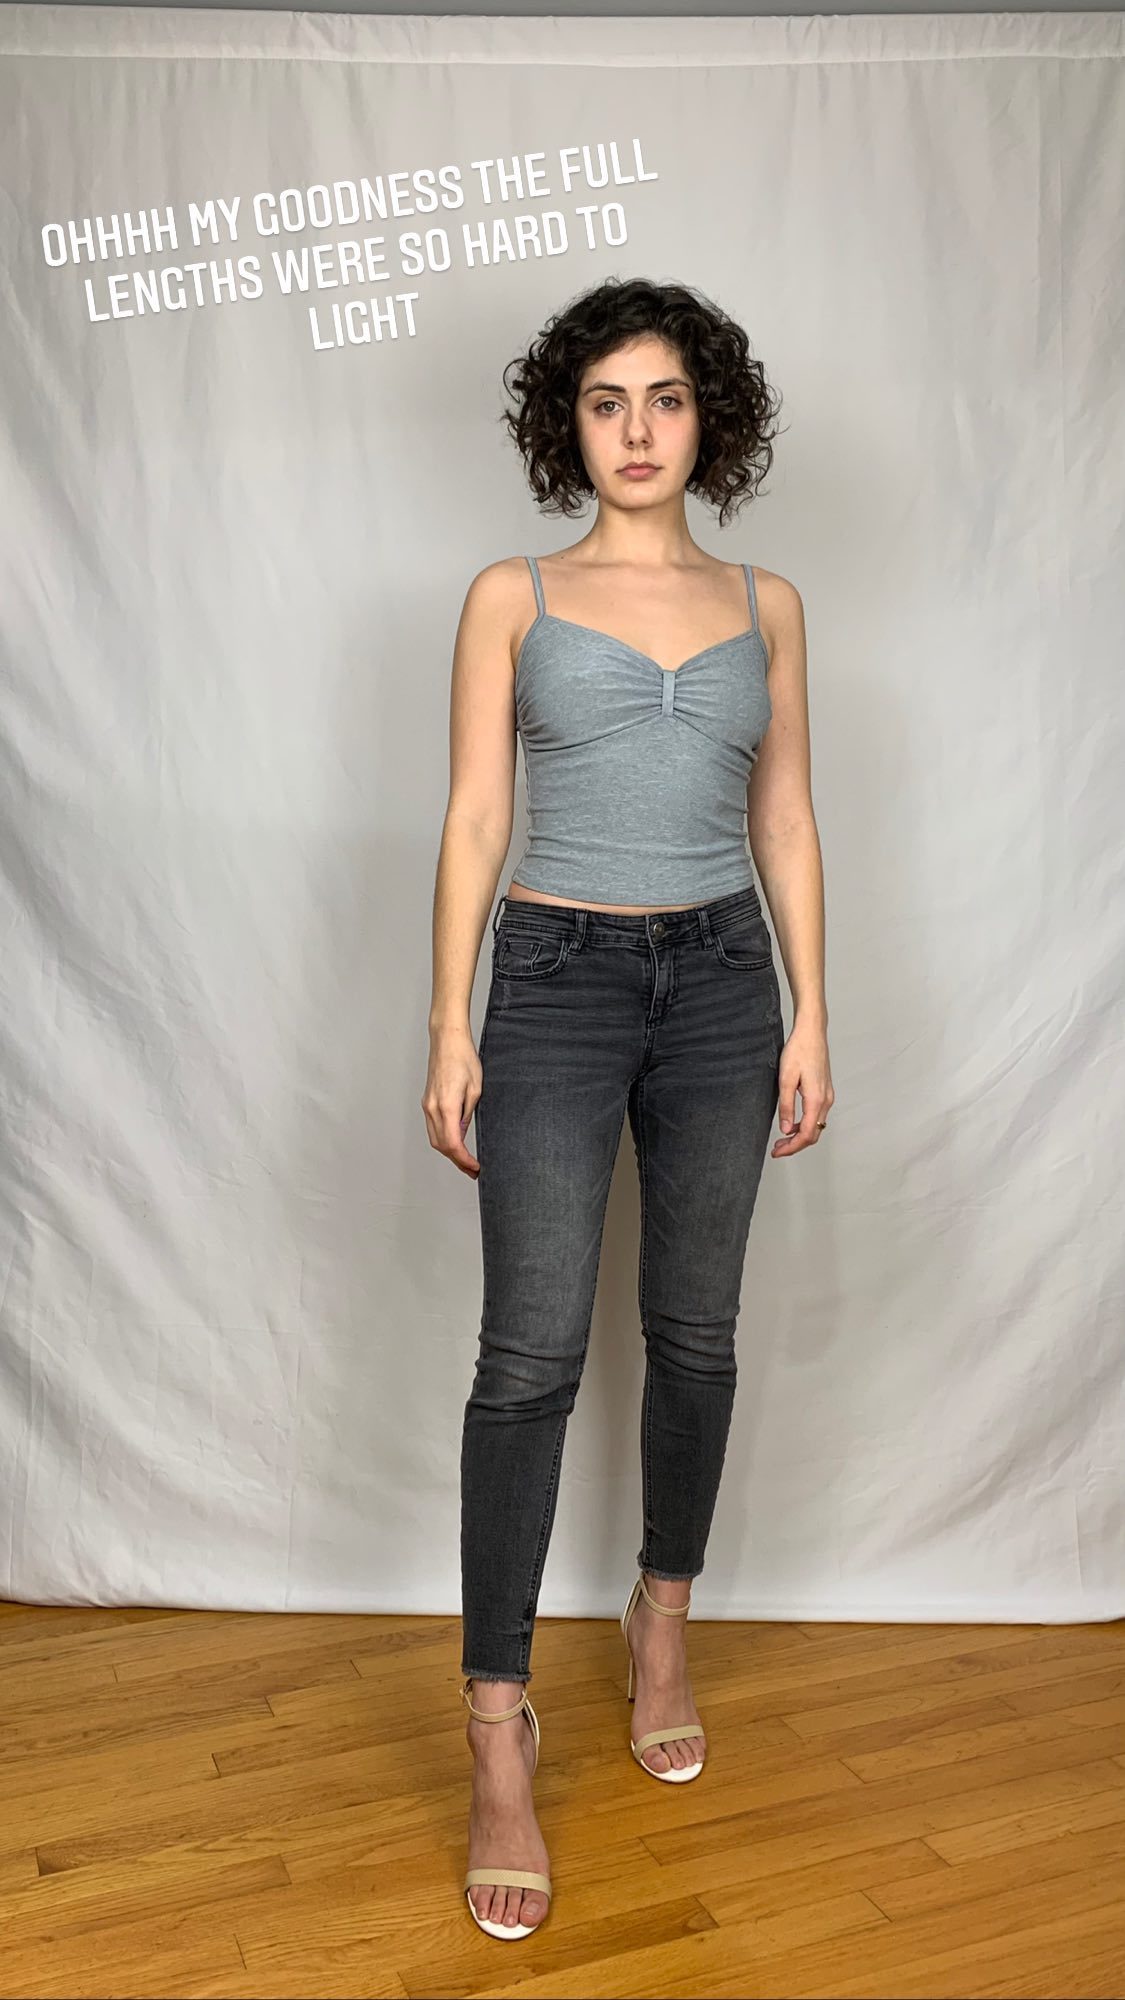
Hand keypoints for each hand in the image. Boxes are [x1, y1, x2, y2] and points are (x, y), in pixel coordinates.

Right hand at [421, 1024, 481, 1177]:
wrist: (447, 1040)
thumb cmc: (463, 1059)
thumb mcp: (476, 1089)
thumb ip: (468, 1114)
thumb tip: (462, 1131)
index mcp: (446, 1106)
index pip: (452, 1144)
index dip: (464, 1160)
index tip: (475, 1168)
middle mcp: (432, 1108)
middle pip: (441, 1146)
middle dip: (457, 1161)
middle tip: (472, 1170)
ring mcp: (427, 1105)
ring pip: (435, 1138)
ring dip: (449, 1152)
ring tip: (465, 1160)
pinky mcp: (427, 1101)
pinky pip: (433, 1127)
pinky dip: (444, 1139)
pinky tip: (456, 1142)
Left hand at [772, 1016, 833, 1157]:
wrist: (812, 1032)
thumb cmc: (799, 1050)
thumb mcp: (785, 1078)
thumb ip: (786, 1105)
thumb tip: (786, 1129)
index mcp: (816, 1099)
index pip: (807, 1134)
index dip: (792, 1147)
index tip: (777, 1152)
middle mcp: (826, 1100)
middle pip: (814, 1134)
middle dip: (795, 1145)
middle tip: (777, 1149)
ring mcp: (827, 1096)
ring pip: (816, 1125)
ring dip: (800, 1135)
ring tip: (782, 1138)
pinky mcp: (825, 1091)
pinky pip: (817, 1115)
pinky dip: (805, 1124)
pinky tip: (792, 1123)